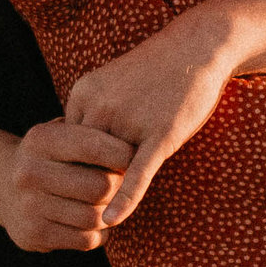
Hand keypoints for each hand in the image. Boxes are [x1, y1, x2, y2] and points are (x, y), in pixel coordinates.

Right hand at [0, 114, 135, 253]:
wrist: (2, 185)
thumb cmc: (52, 157)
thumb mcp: (63, 134)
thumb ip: (95, 136)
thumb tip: (138, 154)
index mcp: (40, 140)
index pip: (94, 147)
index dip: (124, 155)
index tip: (136, 159)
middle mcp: (29, 172)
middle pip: (100, 187)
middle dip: (121, 188)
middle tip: (126, 185)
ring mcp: (28, 206)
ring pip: (96, 217)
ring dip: (112, 214)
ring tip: (111, 204)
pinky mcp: (33, 235)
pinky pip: (86, 240)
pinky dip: (99, 233)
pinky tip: (95, 223)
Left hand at [63, 16, 239, 226]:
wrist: (197, 46)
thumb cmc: (156, 69)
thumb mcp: (112, 82)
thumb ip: (92, 111)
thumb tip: (79, 148)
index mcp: (83, 92)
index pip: (68, 143)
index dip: (80, 160)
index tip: (85, 169)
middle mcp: (100, 105)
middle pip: (84, 159)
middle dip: (93, 176)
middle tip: (99, 189)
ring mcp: (128, 120)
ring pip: (110, 168)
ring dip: (113, 182)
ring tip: (120, 191)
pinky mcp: (159, 134)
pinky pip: (137, 173)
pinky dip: (124, 199)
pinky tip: (113, 220)